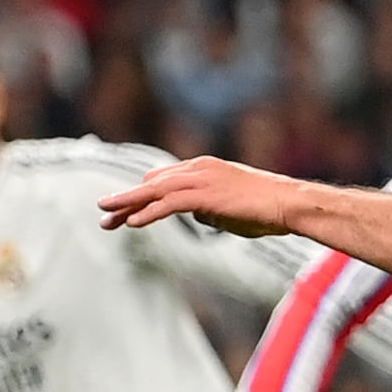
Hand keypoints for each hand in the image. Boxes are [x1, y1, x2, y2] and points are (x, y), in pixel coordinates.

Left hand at [99, 158, 316, 238]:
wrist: (288, 203)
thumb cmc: (266, 209)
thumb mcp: (230, 208)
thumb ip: (209, 208)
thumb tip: (197, 215)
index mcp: (204, 168)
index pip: (163, 178)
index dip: (141, 194)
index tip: (124, 209)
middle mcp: (198, 168)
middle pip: (152, 182)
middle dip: (127, 199)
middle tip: (103, 213)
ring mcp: (201, 180)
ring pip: (154, 190)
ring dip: (128, 203)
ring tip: (106, 215)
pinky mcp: (206, 195)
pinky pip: (169, 204)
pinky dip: (148, 213)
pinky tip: (132, 223)